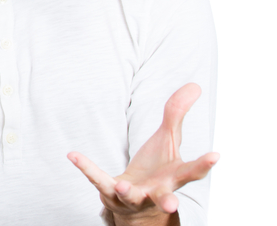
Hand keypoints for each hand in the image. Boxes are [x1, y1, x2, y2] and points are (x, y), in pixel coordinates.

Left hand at [68, 83, 219, 224]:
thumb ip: (177, 114)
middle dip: (168, 202)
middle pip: (165, 197)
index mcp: (174, 178)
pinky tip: (73, 155)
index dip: (204, 164)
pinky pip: (97, 180)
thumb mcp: (168, 140)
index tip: (215, 155)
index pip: (192, 172)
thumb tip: (194, 85)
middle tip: (172, 205)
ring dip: (126, 191)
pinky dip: (86, 168)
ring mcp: (134, 196)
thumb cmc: (157, 169)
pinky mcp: (110, 193)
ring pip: (130, 196)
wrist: (137, 202)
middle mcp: (157, 191)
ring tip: (122, 185)